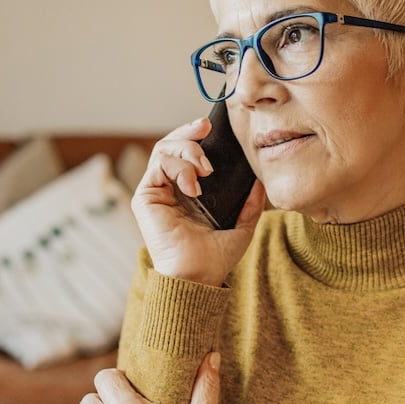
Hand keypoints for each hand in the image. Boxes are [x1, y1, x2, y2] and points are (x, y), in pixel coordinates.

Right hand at [132, 117, 264, 286]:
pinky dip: (179, 167)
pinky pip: (158, 165)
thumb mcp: (242, 226)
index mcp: (188, 193)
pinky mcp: (145, 197)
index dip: (196, 136)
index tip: (212, 127)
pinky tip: (195, 185)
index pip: (186, 154)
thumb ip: (250, 204)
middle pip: (171, 145)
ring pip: (163, 150)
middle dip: (189, 132)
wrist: (198, 276)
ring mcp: (155, 192)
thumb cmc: (215, 258)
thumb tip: (259, 181)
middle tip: (205, 127)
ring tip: (206, 168)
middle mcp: (169, 189)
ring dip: (187, 150)